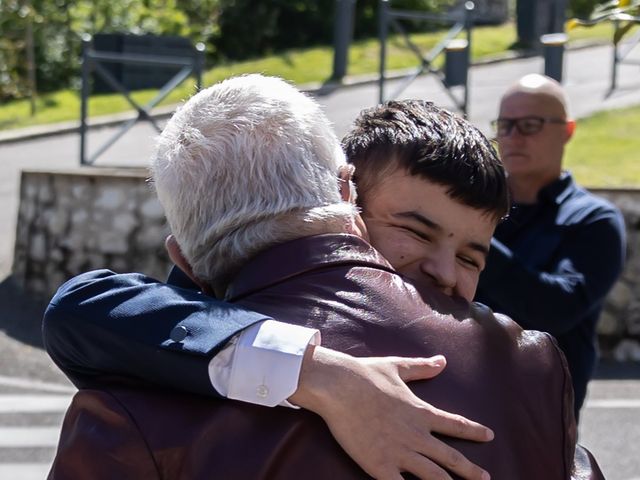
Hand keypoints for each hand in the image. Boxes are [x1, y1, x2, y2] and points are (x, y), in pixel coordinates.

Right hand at [289, 346, 491, 479]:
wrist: (339, 386)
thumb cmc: (366, 374)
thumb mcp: (397, 367)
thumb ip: (421, 368)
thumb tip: (442, 361)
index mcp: (421, 412)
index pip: (456, 424)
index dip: (474, 431)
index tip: (490, 435)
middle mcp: (416, 435)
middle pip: (451, 458)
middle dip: (470, 470)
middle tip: (486, 478)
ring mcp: (400, 453)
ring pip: (434, 478)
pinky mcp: (380, 466)